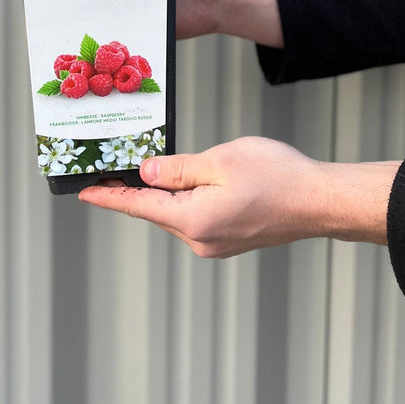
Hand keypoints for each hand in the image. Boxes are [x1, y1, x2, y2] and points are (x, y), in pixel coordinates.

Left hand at [78, 136, 400, 257]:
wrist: (320, 202)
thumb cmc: (279, 176)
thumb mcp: (221, 160)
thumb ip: (178, 168)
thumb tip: (146, 172)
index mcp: (193, 220)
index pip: (138, 206)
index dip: (108, 196)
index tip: (83, 192)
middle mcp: (200, 240)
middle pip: (156, 210)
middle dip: (137, 188)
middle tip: (115, 165)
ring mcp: (216, 244)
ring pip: (176, 213)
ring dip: (166, 192)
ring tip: (158, 166)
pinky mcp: (230, 240)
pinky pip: (195, 218)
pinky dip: (186, 199)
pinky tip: (192, 180)